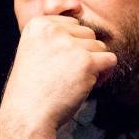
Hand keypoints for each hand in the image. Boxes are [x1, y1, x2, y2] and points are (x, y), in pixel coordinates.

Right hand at [0, 15, 116, 134]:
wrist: (28, 114)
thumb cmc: (32, 89)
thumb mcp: (34, 51)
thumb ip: (54, 38)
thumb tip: (83, 29)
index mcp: (38, 25)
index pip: (72, 25)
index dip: (72, 45)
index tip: (60, 63)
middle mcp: (53, 30)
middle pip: (88, 34)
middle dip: (85, 53)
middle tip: (70, 75)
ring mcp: (71, 45)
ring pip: (100, 47)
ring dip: (94, 64)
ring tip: (76, 81)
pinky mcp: (86, 62)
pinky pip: (110, 59)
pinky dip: (105, 73)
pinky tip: (91, 84)